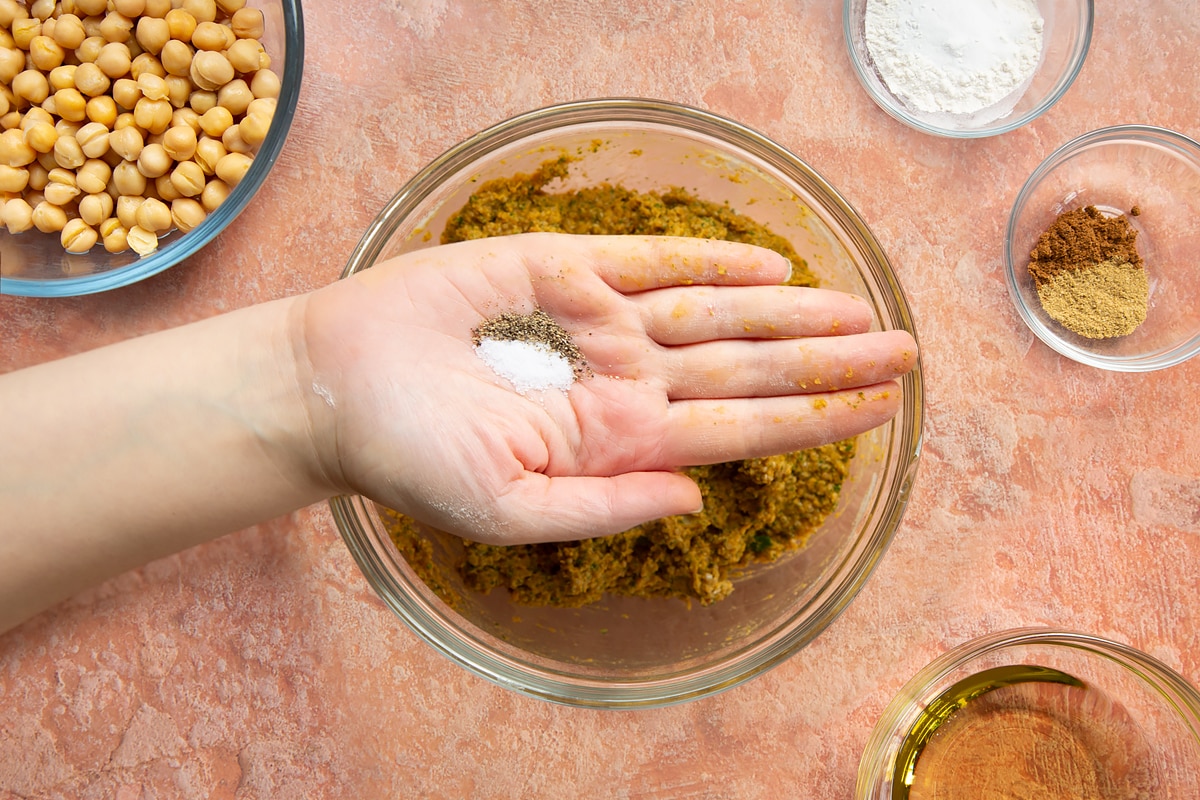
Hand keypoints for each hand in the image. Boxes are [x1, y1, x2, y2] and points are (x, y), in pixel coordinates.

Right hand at [295, 233, 916, 543]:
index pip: (739, 427)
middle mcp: (622, 379)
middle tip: (907, 351)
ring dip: (789, 308)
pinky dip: (710, 259)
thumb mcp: (509, 512)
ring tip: (860, 308)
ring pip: (716, 311)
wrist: (337, 386)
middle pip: (748, 366)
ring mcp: (598, 321)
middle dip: (828, 361)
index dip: (815, 417)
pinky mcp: (563, 267)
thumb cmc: (411, 459)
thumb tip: (696, 501)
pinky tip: (769, 262)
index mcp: (617, 441)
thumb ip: (606, 509)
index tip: (884, 410)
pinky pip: (651, 260)